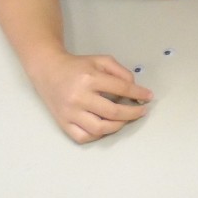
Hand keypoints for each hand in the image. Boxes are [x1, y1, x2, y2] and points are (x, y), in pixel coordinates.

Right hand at [29, 52, 153, 143]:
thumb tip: (135, 88)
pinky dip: (98, 135)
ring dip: (117, 126)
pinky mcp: (63, 124)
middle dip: (132, 113)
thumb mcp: (101, 60)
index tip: (148, 97)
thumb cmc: (77, 66)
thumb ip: (120, 72)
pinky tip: (106, 127)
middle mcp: (79, 97)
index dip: (138, 94)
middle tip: (142, 111)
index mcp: (90, 78)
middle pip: (112, 112)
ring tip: (125, 119)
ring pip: (99, 128)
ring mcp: (70, 113)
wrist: (48, 71)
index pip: (121, 88)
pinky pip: (83, 137)